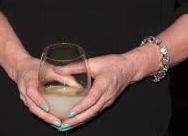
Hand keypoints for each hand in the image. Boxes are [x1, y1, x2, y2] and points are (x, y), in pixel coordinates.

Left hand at [17, 53, 133, 130]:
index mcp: (104, 85)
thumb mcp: (93, 62)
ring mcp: (107, 101)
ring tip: (68, 125)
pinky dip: (86, 117)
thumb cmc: (112, 64)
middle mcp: (107, 96)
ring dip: (81, 121)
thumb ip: (76, 66)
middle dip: (78, 119)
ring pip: (93, 113)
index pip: (92, 99)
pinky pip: (95, 111)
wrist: (128, 69)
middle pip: (92, 111)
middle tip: (65, 124)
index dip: (81, 106)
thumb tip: (58, 69)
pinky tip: (77, 120)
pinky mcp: (106, 102)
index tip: (71, 112)